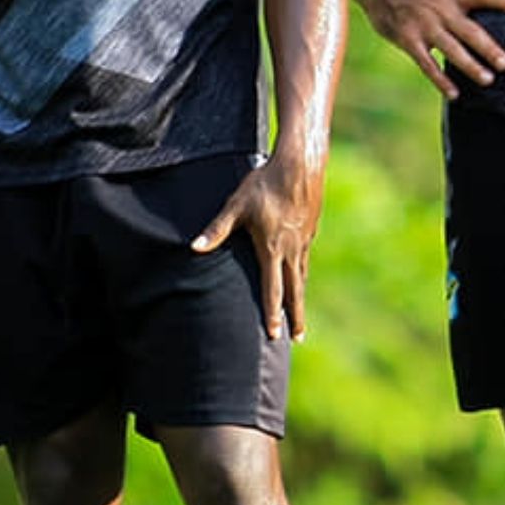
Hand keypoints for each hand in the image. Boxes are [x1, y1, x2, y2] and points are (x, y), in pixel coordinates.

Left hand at [192, 157, 319, 340]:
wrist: (300, 165)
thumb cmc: (264, 183)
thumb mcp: (236, 205)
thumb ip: (216, 229)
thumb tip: (194, 247)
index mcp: (272, 248)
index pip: (272, 289)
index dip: (273, 313)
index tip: (275, 335)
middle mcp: (291, 250)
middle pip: (294, 291)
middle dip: (295, 317)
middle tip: (296, 339)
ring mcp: (303, 241)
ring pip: (302, 278)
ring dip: (301, 300)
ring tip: (300, 320)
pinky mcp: (310, 231)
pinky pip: (305, 262)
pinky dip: (303, 278)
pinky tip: (301, 280)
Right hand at [360, 0, 504, 99]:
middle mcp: (442, 10)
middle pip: (469, 30)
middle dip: (488, 48)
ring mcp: (425, 27)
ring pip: (451, 50)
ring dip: (470, 66)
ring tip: (488, 80)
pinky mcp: (409, 40)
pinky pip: (427, 64)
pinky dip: (440, 80)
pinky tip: (455, 94)